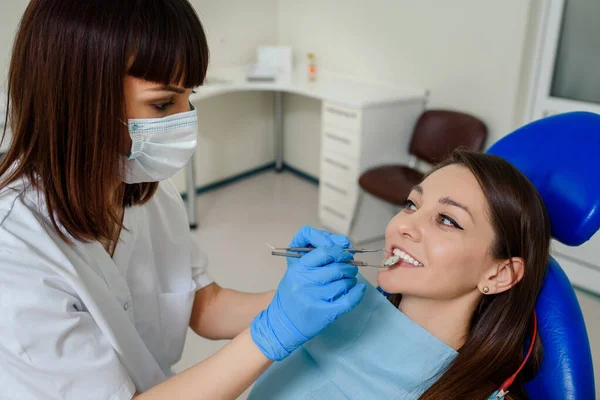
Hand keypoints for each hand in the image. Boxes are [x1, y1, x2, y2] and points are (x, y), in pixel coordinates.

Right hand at [250, 226, 365, 360]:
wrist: (283, 322)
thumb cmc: (292, 293)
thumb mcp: (295, 268)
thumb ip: (315, 253)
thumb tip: (343, 244)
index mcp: (298, 268)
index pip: (325, 251)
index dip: (339, 251)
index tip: (345, 254)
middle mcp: (305, 282)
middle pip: (338, 267)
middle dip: (349, 266)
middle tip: (350, 268)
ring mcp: (315, 298)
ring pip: (344, 283)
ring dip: (351, 280)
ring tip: (348, 280)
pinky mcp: (325, 313)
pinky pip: (348, 300)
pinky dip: (357, 293)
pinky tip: (359, 289)